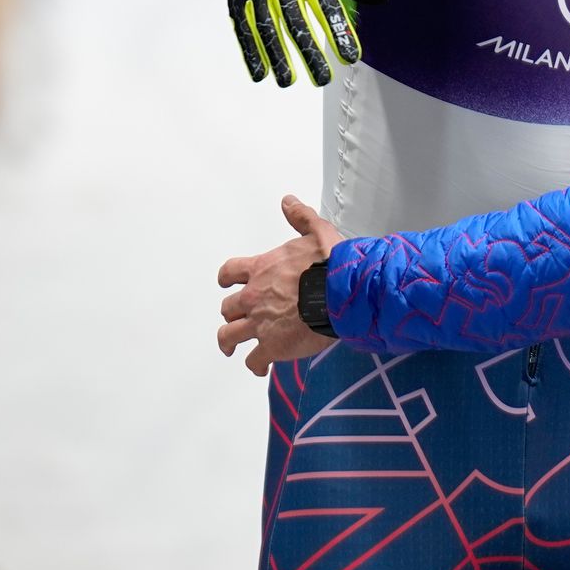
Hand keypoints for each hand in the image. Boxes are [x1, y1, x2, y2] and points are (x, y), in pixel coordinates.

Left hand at [217, 195, 344, 375]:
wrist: (342, 295)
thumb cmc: (332, 264)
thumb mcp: (317, 232)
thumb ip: (300, 217)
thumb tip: (287, 201)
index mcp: (261, 269)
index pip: (229, 272)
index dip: (226, 278)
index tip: (227, 283)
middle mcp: (254, 297)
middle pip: (228, 307)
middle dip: (232, 312)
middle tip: (238, 317)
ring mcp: (260, 324)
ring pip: (229, 335)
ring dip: (230, 341)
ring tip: (232, 348)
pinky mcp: (272, 347)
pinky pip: (254, 361)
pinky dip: (255, 365)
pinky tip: (261, 368)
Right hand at [226, 0, 386, 86]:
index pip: (325, 3)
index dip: (338, 30)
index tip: (351, 58)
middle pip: (295, 20)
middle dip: (308, 52)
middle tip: (323, 80)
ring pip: (266, 26)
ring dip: (276, 56)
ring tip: (288, 83)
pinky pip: (243, 27)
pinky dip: (250, 51)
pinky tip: (260, 74)